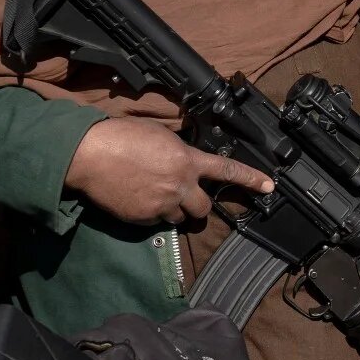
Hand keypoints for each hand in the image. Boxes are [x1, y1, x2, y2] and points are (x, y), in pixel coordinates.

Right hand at [64, 117, 274, 225]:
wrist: (91, 154)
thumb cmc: (123, 137)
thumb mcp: (161, 136)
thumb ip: (181, 151)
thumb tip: (188, 161)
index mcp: (187, 160)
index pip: (226, 170)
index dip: (250, 179)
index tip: (269, 187)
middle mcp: (179, 185)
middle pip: (203, 207)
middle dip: (197, 205)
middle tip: (186, 198)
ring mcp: (161, 205)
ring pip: (178, 218)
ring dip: (173, 211)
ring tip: (154, 195)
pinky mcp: (142, 219)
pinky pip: (155, 223)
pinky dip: (150, 214)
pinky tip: (136, 198)